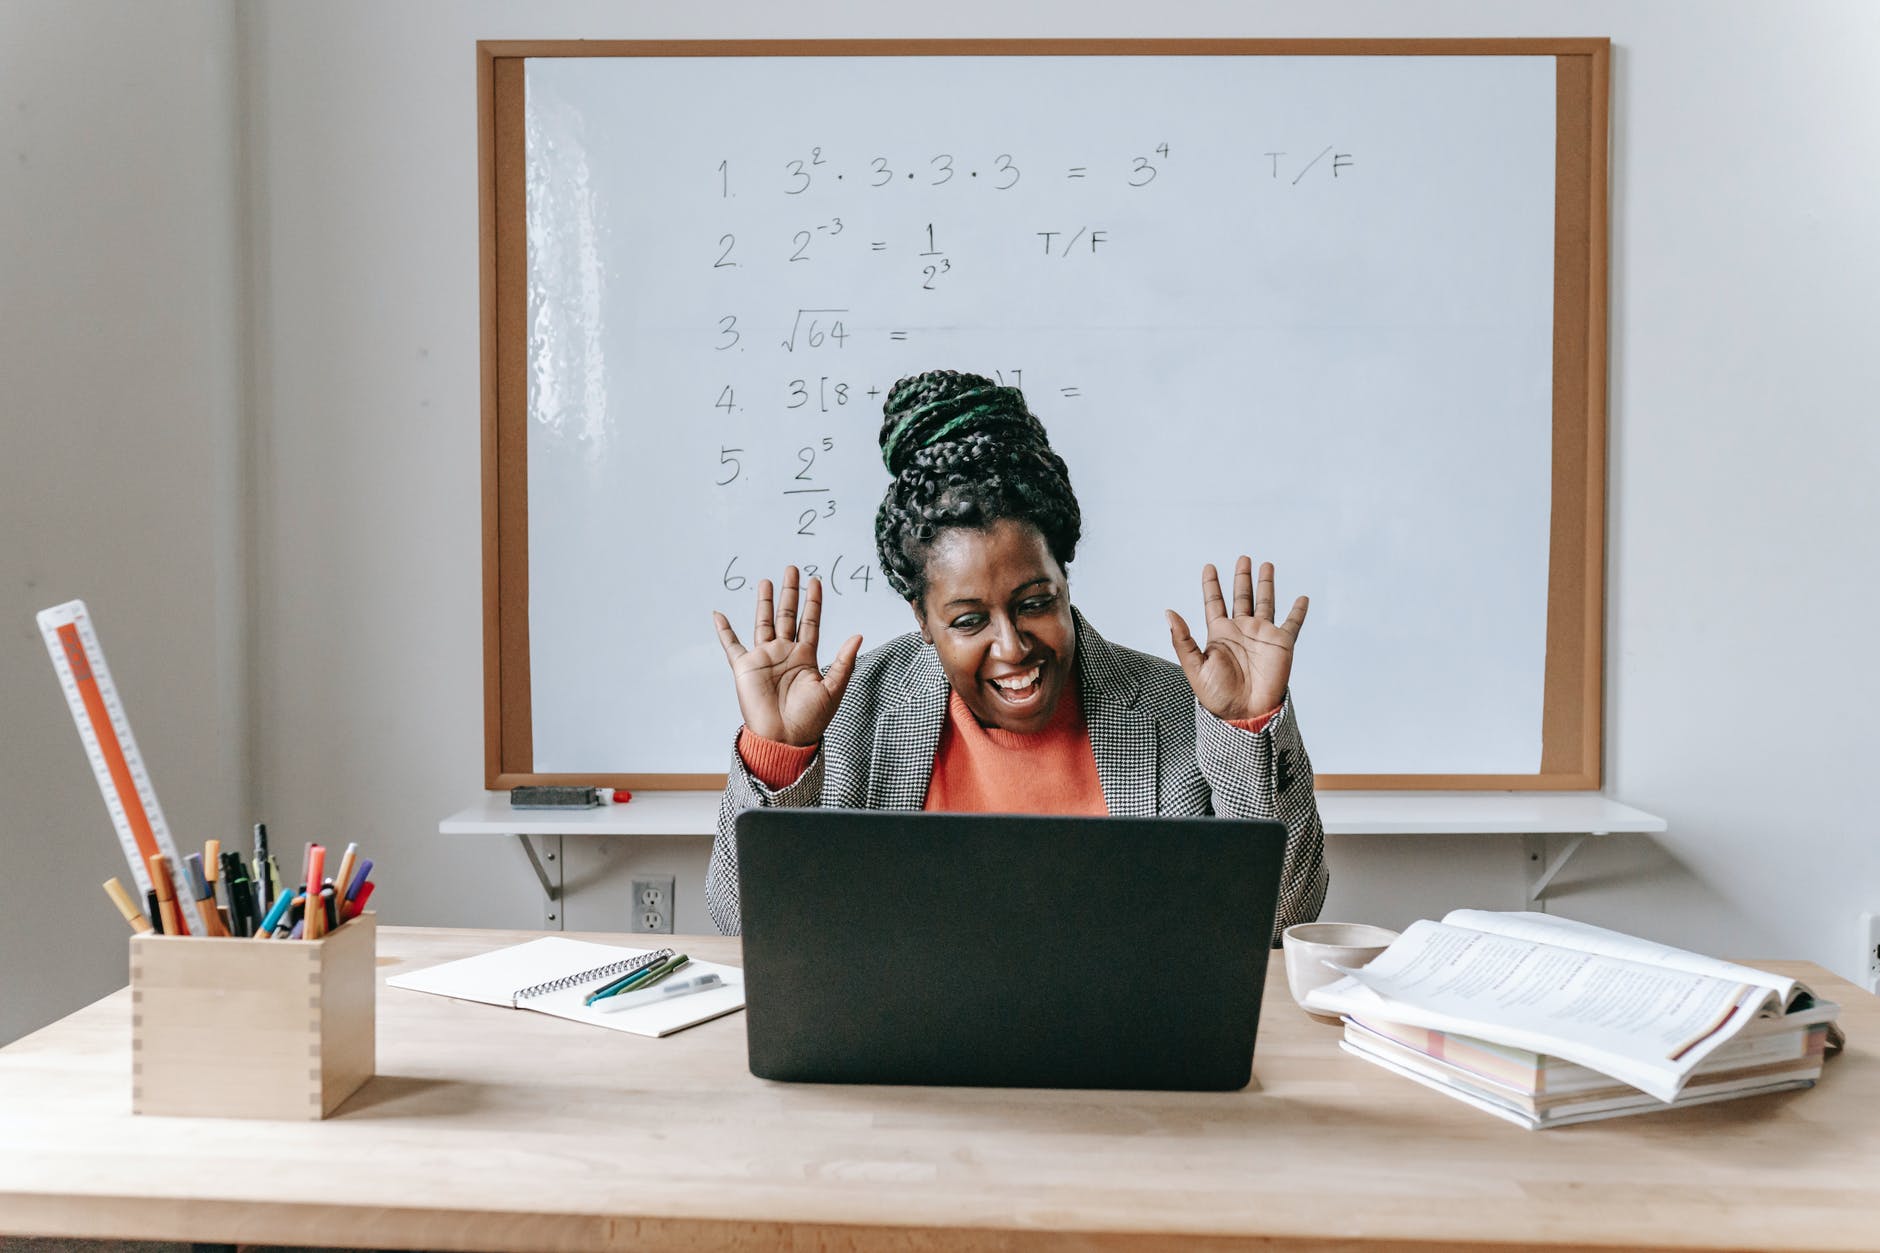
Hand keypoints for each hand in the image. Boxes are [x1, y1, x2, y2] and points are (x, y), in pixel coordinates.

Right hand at [712, 567, 862, 747]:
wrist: (784, 739)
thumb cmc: (810, 720)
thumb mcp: (833, 689)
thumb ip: (844, 662)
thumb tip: (858, 635)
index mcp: (806, 657)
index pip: (810, 622)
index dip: (813, 602)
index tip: (815, 581)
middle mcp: (784, 653)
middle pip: (787, 615)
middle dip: (790, 592)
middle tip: (792, 569)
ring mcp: (764, 658)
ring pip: (763, 622)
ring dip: (764, 602)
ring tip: (766, 581)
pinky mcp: (745, 667)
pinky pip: (731, 645)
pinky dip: (724, 630)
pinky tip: (719, 614)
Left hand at [1167, 558, 1307, 722]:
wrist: (1245, 714)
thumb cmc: (1217, 696)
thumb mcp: (1194, 667)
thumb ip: (1182, 639)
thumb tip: (1168, 612)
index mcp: (1219, 634)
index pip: (1214, 602)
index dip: (1211, 584)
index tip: (1209, 566)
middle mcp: (1241, 630)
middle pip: (1241, 596)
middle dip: (1242, 577)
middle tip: (1243, 558)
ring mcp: (1262, 635)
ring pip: (1265, 602)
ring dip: (1266, 584)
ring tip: (1266, 565)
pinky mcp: (1281, 643)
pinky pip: (1292, 623)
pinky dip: (1298, 611)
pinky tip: (1301, 598)